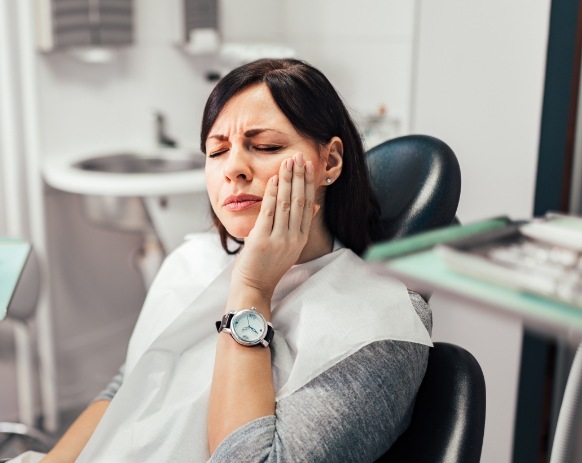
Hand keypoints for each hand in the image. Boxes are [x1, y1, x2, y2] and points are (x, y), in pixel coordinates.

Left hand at [229, 152, 315, 306]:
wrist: (254, 285)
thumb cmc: (268, 265)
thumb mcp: (290, 246)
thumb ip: (301, 225)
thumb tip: (314, 205)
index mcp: (300, 238)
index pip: (308, 205)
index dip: (308, 183)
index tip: (309, 165)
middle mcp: (293, 238)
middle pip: (300, 201)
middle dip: (299, 176)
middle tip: (300, 156)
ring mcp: (279, 239)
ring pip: (286, 204)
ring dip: (288, 180)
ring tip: (288, 162)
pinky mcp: (263, 240)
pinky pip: (269, 212)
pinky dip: (272, 194)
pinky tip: (274, 179)